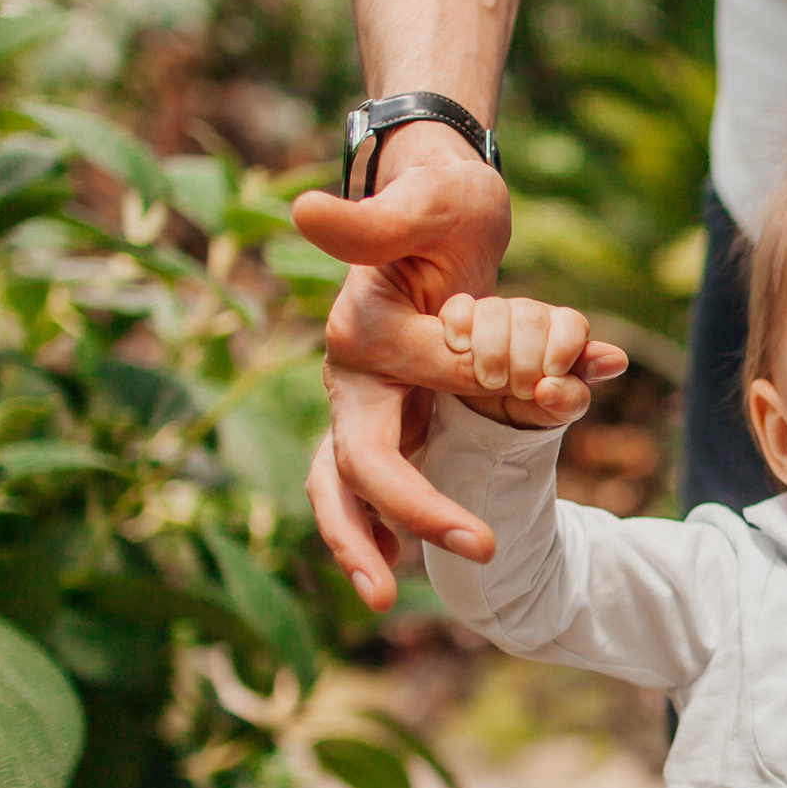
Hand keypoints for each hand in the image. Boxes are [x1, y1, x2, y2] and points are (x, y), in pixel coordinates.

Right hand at [290, 131, 619, 609]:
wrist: (437, 189)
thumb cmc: (437, 197)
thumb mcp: (422, 205)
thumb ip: (371, 224)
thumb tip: (302, 212)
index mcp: (354, 347)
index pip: (378, 449)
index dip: (425, 501)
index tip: (484, 541)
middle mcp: (349, 379)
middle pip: (348, 478)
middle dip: (387, 537)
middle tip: (461, 573)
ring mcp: (362, 393)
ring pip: (341, 483)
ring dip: (359, 541)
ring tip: (377, 598)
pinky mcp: (387, 397)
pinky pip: (372, 469)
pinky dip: (382, 514)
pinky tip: (399, 558)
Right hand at [439, 293, 628, 428]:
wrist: (493, 413)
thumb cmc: (537, 405)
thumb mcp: (558, 408)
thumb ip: (578, 392)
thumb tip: (617, 361)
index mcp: (563, 331)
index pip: (571, 323)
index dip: (563, 347)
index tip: (550, 374)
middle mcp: (531, 316)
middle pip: (532, 318)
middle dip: (525, 358)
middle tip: (518, 388)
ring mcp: (496, 312)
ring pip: (495, 310)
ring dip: (492, 349)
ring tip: (491, 380)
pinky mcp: (462, 317)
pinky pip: (460, 307)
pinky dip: (459, 326)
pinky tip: (460, 348)